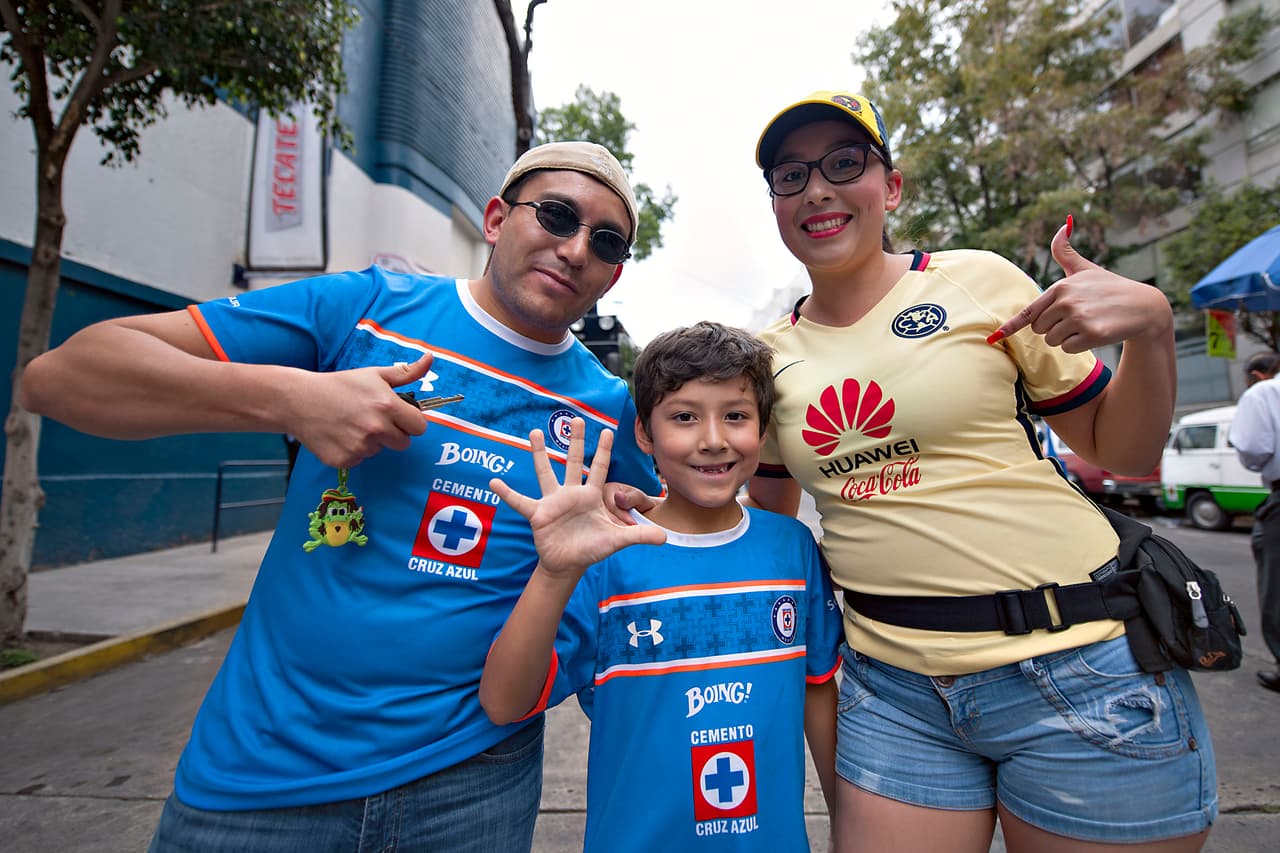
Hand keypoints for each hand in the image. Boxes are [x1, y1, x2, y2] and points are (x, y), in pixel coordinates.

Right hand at [289, 353, 433, 467]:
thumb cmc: (339, 385)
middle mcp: (376, 429)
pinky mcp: (344, 460)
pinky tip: (340, 434)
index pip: (419, 427)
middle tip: (372, 419)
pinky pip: (360, 459)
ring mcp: (360, 447)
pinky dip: (353, 450)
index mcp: (387, 406)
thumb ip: (406, 372)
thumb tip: (430, 358)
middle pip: (403, 443)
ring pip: (380, 451)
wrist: (298, 400)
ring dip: (372, 441)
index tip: (399, 416)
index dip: (410, 421)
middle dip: (393, 433)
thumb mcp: (374, 375)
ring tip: (351, 423)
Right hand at [491, 418, 665, 578]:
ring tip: (535, 432)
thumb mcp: (617, 541)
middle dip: (574, 441)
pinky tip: (494, 483)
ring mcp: (552, 502)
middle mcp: (571, 493)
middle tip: (575, 418)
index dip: (603, 451)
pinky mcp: (537, 514)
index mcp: (590, 496)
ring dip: (539, 454)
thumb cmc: (592, 548)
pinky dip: (507, 494)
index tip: (607, 430)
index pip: (599, 468)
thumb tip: (665, 537)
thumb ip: (638, 535)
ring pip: (545, 472)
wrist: (568, 564)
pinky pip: (520, 502)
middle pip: (573, 462)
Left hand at [989, 218, 1171, 352]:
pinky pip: (1068, 349)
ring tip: (1087, 323)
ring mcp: (1079, 318)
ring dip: (1066, 337)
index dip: (1011, 326)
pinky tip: (1095, 332)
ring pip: (1052, 341)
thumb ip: (1066, 252)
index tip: (995, 337)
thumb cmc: (1110, 288)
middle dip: (1053, 327)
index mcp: (1061, 287)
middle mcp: (1067, 302)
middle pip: (1039, 329)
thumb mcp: (1086, 269)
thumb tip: (1062, 224)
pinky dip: (1079, 345)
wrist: (1144, 306)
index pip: (1029, 312)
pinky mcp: (1091, 335)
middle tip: (1077, 317)